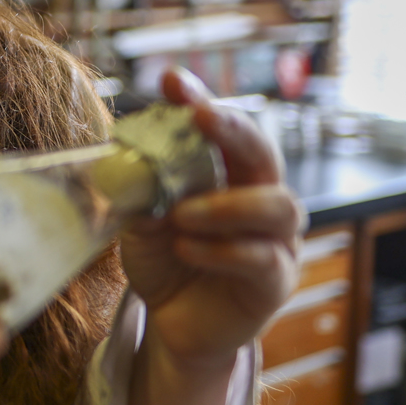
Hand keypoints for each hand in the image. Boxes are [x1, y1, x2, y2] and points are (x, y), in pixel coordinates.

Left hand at [119, 68, 305, 370]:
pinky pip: (261, 257)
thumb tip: (127, 165)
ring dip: (227, 205)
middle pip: (265, 152)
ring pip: (278, 205)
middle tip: (201, 117)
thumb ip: (139, 196)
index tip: (172, 80)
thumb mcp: (140, 224)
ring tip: (182, 214)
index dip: (199, 100)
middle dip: (234, 130)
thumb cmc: (165, 261)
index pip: (221, 128)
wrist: (175, 324)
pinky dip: (220, 249)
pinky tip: (186, 248)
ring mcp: (276, 240)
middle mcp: (260, 197)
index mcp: (227, 174)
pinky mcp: (276, 281)